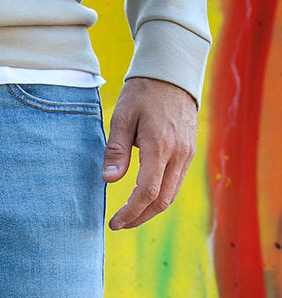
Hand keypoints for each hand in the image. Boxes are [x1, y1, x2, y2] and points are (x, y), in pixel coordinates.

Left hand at [101, 76, 197, 230]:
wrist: (172, 73)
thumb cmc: (143, 92)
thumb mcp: (123, 116)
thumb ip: (116, 150)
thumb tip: (108, 180)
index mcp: (161, 146)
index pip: (147, 192)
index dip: (130, 212)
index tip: (114, 222)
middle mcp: (179, 153)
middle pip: (162, 201)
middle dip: (139, 217)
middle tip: (119, 224)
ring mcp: (187, 153)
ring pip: (171, 195)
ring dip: (150, 210)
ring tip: (129, 216)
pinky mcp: (189, 152)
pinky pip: (176, 183)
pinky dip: (160, 197)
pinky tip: (144, 199)